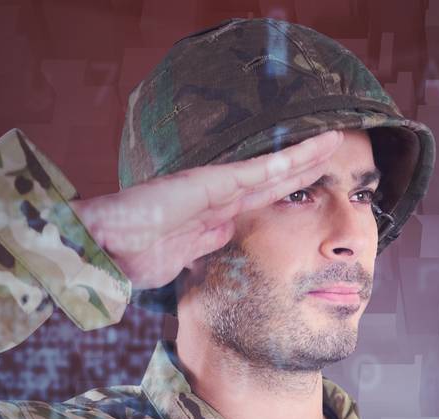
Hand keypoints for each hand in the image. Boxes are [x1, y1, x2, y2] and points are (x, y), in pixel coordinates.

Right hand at [74, 129, 344, 292]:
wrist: (103, 249)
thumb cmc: (134, 255)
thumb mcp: (184, 257)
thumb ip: (205, 241)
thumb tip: (226, 231)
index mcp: (213, 213)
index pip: (262, 197)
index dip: (291, 187)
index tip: (318, 182)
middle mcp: (216, 195)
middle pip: (272, 179)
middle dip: (304, 164)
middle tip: (334, 146)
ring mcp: (211, 188)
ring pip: (267, 171)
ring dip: (300, 156)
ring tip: (331, 140)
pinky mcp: (204, 186)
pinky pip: (249, 175)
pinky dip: (277, 166)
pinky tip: (302, 156)